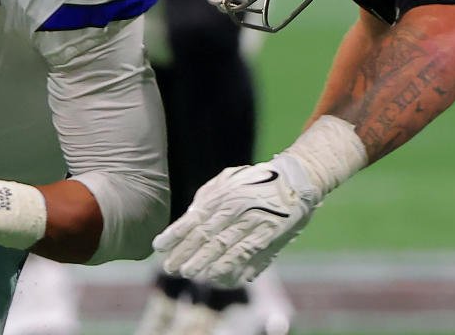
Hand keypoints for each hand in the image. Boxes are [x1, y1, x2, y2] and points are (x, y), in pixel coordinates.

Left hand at [152, 153, 319, 287]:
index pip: (193, 219)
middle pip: (205, 237)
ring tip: (190, 273)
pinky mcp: (269, 234)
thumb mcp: (228, 180)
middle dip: (186, 254)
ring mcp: (253, 222)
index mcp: (222, 195)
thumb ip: (207, 197)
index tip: (158, 247)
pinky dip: (233, 266)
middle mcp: (235, 209)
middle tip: (170, 267)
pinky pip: (248, 253)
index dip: (174, 235)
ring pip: (225, 248)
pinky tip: (220, 276)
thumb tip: (189, 217)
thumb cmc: (256, 180)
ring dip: (206, 264)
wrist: (296, 179)